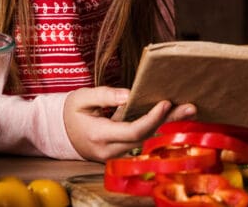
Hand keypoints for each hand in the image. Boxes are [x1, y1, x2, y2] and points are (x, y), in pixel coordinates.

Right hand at [63, 86, 195, 160]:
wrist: (56, 132)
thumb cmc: (69, 112)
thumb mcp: (82, 98)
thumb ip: (105, 95)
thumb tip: (129, 94)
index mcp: (99, 135)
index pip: (133, 131)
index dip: (152, 118)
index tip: (166, 102)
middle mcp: (109, 149)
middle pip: (145, 137)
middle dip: (169, 121)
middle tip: (191, 107)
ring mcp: (114, 153)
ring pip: (145, 140)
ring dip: (167, 124)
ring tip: (189, 109)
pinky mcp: (118, 150)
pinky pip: (140, 140)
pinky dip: (157, 127)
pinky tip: (173, 116)